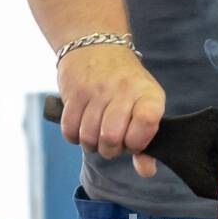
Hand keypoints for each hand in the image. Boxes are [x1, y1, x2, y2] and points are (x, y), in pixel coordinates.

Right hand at [57, 45, 164, 177]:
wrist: (96, 47)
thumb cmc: (126, 87)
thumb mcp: (145, 106)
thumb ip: (147, 142)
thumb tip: (146, 171)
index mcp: (148, 94)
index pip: (147, 123)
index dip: (137, 142)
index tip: (134, 140)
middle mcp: (124, 89)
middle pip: (112, 139)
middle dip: (110, 150)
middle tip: (112, 139)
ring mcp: (97, 90)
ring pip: (88, 138)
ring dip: (91, 144)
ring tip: (97, 131)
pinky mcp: (73, 93)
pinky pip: (70, 131)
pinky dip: (74, 136)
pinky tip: (82, 125)